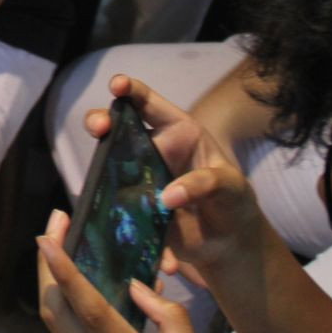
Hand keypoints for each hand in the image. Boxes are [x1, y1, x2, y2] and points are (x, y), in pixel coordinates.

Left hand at [36, 210, 232, 332]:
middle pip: (58, 316)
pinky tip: (88, 288)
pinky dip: (75, 310)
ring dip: (56, 286)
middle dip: (47, 267)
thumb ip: (171, 324)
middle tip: (53, 227)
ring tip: (66, 245)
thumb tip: (137, 287)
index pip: (91, 313)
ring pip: (61, 329)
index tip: (47, 238)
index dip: (65, 272)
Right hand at [87, 76, 269, 290]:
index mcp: (177, 134)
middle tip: (100, 128)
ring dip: (98, 170)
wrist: (228, 244)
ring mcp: (138, 180)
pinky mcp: (133, 210)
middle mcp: (151, 152)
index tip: (118, 85)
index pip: (149, 104)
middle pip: (116, 128)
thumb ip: (206, 183)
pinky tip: (149, 246)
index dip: (131, 89)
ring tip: (98, 180)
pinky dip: (121, 224)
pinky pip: (117, 211)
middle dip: (101, 121)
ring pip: (107, 166)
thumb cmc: (233, 203)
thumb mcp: (232, 188)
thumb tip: (168, 196)